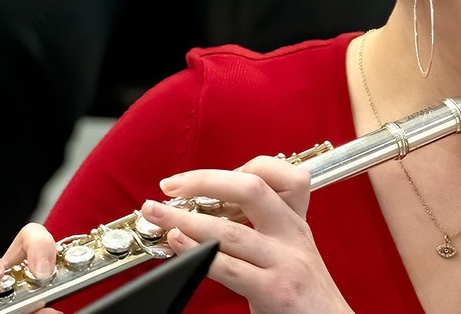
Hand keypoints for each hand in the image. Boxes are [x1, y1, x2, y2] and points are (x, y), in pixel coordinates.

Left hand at [144, 155, 351, 313]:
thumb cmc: (304, 292)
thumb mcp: (292, 249)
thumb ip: (264, 228)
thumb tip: (211, 211)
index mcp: (295, 220)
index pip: (275, 173)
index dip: (237, 168)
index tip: (203, 179)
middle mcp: (292, 234)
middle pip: (251, 189)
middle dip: (205, 181)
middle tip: (171, 185)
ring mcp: (284, 262)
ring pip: (231, 230)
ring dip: (186, 219)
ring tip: (157, 214)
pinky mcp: (274, 291)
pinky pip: (230, 267)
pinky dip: (197, 252)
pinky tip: (177, 244)